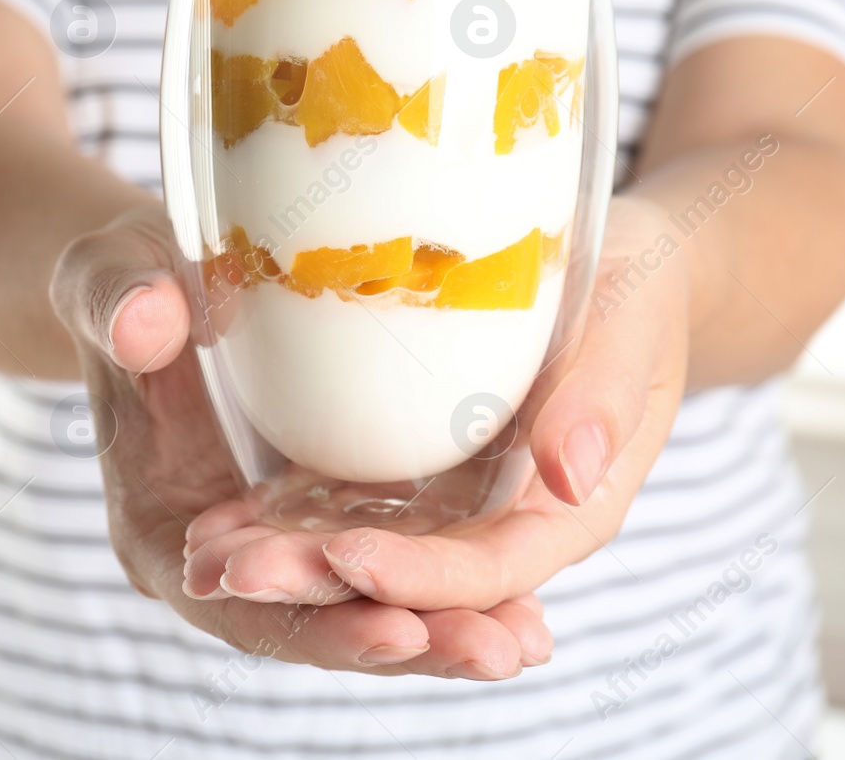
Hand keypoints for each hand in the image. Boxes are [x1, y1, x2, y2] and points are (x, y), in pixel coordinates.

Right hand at [50, 205, 554, 678]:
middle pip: (321, 622)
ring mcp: (285, 538)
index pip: (240, 609)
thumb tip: (145, 321)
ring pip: (369, 602)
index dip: (318, 624)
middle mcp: (228, 559)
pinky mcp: (331, 509)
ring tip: (526, 640)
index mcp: (159, 533)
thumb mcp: (106, 279)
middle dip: (408, 640)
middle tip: (496, 648)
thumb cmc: (122, 280)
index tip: (396, 628)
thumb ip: (112, 302)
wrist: (156, 277)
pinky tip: (525, 602)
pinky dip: (453, 581)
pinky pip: (396, 557)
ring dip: (446, 624)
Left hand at [182, 197, 688, 622]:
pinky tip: (216, 521)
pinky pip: (341, 505)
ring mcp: (448, 499)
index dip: (419, 576)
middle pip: (411, 577)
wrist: (614, 258)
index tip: (345, 557)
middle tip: (233, 573)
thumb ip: (603, 395)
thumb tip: (571, 476)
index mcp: (567, 510)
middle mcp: (500, 521)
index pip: (491, 570)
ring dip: (288, 566)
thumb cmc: (637, 283)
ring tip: (207, 558)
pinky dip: (282, 520)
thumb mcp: (633, 316)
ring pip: (363, 550)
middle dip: (323, 585)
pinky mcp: (407, 464)